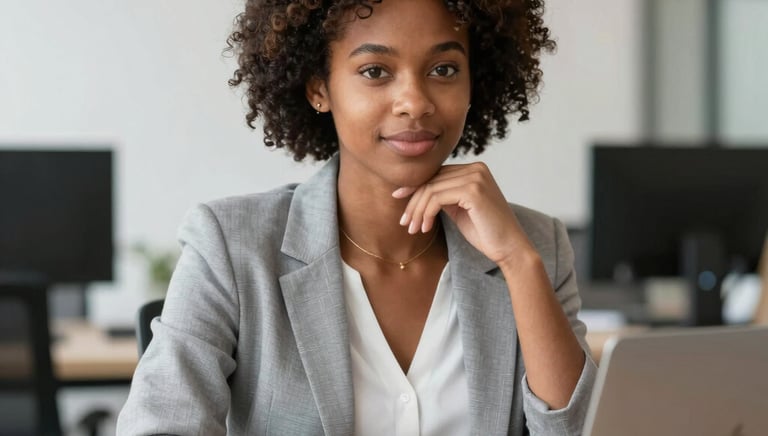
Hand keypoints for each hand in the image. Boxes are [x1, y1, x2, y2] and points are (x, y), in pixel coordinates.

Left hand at [392, 162, 534, 265]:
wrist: (510, 248)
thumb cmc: (486, 232)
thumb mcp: (459, 209)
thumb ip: (444, 196)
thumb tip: (417, 192)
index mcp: (474, 169)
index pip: (437, 174)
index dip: (415, 187)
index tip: (399, 200)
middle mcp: (476, 168)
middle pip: (432, 180)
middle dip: (413, 202)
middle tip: (404, 223)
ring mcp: (476, 177)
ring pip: (431, 190)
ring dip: (417, 211)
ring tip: (413, 229)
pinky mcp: (473, 191)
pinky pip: (437, 198)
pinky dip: (426, 214)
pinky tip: (425, 228)